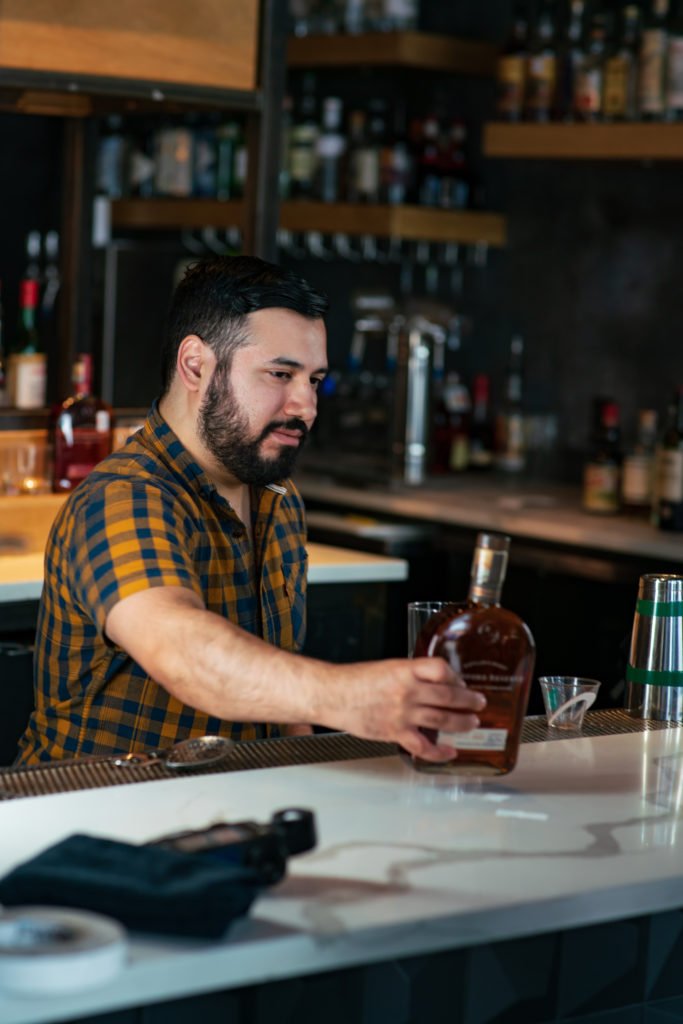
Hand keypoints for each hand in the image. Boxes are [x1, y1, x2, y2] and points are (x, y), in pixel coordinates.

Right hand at [323, 657, 485, 761]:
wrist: (331, 694)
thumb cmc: (354, 680)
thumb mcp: (386, 667)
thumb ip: (408, 675)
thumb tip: (429, 683)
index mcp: (405, 669)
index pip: (441, 669)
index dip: (455, 676)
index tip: (460, 682)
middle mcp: (407, 690)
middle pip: (448, 695)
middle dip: (469, 701)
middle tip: (480, 702)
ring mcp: (402, 713)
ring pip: (442, 719)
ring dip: (462, 722)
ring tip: (472, 722)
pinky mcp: (395, 732)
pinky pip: (424, 746)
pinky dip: (440, 751)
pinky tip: (449, 751)